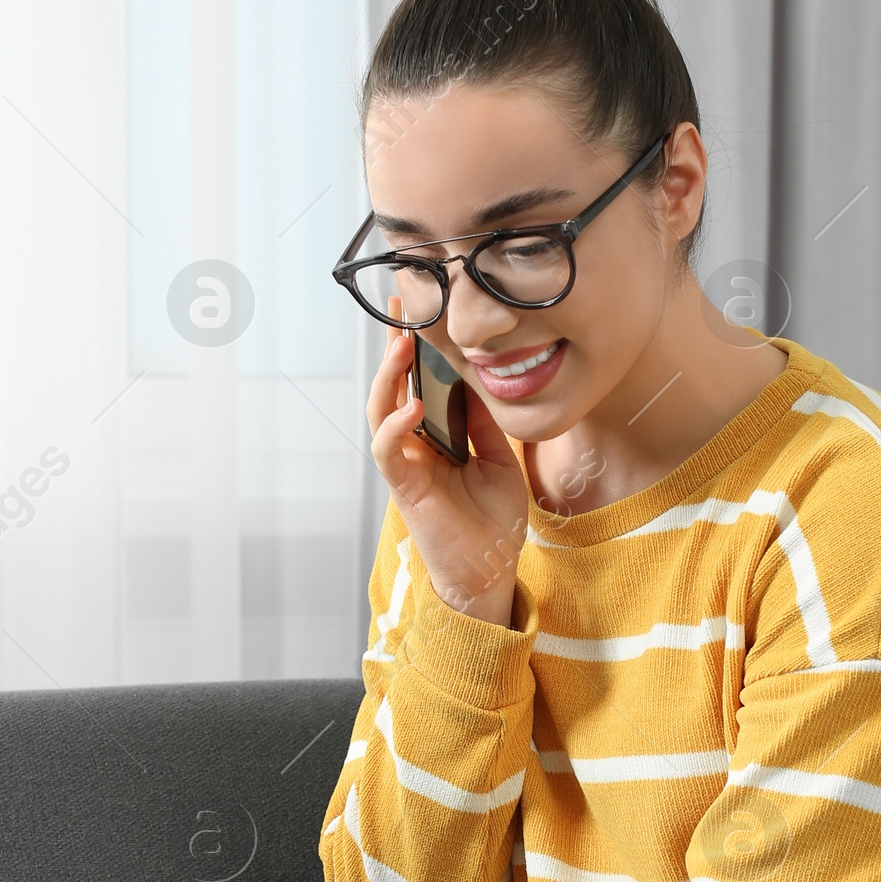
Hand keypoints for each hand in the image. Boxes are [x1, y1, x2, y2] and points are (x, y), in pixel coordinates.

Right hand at [367, 321, 531, 625]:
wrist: (490, 572)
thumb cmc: (493, 522)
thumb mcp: (499, 461)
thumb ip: (484, 424)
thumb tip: (478, 382)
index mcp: (435, 438)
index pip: (418, 384)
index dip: (414, 351)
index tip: (418, 311)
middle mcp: (414, 447)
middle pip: (393, 389)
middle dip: (394, 350)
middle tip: (401, 310)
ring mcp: (405, 465)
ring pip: (382, 412)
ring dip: (389, 378)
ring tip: (403, 346)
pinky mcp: (404, 487)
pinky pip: (388, 450)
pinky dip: (396, 426)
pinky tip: (414, 405)